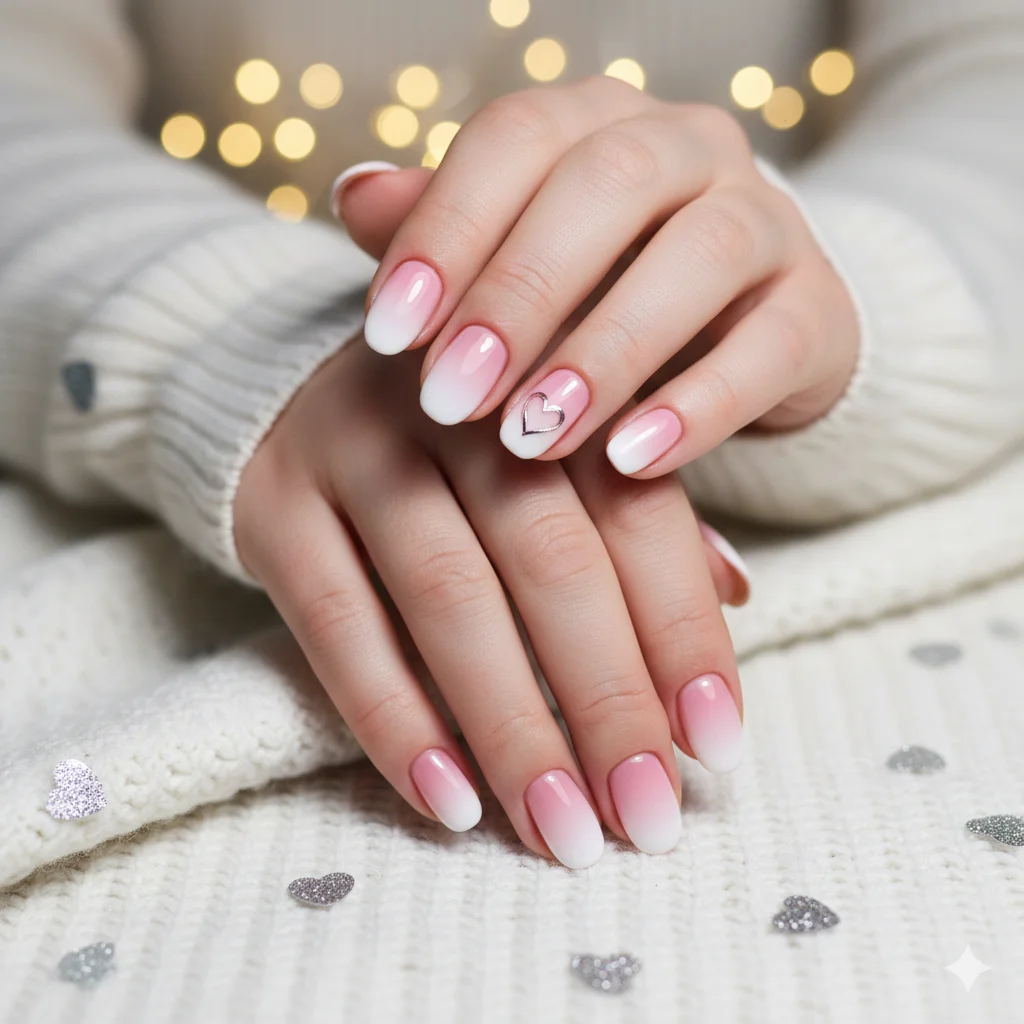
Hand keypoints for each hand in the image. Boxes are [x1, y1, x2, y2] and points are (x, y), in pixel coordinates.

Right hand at [235, 339, 744, 866]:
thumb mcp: (555, 444)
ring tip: (562, 832)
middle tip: (647, 815)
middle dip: (608, 700)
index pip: (634, 512)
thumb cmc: (456, 439)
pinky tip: (452, 803)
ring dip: (514, 730)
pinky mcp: (274, 508)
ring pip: (449, 600)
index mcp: (548, 384)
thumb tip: (736, 595)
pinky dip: (397, 723)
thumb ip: (637, 511)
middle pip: (549, 560)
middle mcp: (456, 406)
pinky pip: (337, 628)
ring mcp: (355, 450)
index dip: (681, 629)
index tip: (715, 741)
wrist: (283, 387)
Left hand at [334, 75, 858, 476]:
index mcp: (600, 124)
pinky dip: (699, 406)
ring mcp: (768, 221)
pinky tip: (630, 461)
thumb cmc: (601, 295)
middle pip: (607, 183)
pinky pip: (770, 347)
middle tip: (451, 396)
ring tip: (531, 436)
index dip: (448, 228)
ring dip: (605, 351)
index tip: (387, 332)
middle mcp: (689, 150)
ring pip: (700, 254)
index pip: (517, 138)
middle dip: (519, 294)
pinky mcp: (818, 310)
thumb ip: (446, 229)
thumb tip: (353, 194)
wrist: (739, 332)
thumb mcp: (518, 261)